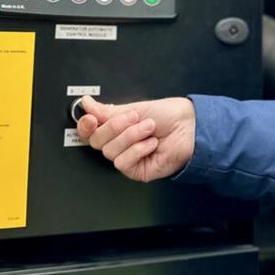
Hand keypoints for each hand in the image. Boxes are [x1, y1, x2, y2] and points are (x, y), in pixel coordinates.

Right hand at [76, 96, 195, 181]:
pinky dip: (137, 150)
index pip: (89, 131)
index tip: (91, 118)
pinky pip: (123, 162)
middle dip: (115, 127)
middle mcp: (119, 143)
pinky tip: (151, 144)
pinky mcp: (136, 170)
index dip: (85, 126)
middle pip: (96, 141)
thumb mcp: (135, 107)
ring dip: (131, 136)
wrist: (189, 127)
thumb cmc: (168, 116)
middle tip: (134, 117)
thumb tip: (86, 104)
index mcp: (116, 127)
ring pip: (110, 151)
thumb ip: (108, 111)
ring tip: (149, 128)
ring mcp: (127, 157)